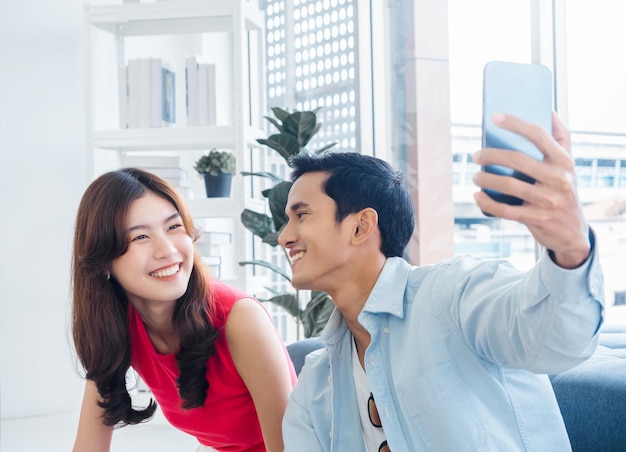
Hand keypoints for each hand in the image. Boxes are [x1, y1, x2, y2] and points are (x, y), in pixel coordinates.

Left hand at [472, 113, 589, 267]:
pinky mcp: (536, 219)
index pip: (539, 135)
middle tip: (477, 155)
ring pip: (508, 185)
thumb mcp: (569, 166)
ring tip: (476, 176)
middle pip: (518, 160)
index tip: (495, 117)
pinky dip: (487, 202)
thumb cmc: (564, 192)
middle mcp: (558, 179)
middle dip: (491, 155)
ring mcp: (548, 201)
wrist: (573, 233)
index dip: (516, 124)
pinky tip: (477, 195)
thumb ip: (562, 139)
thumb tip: (550, 111)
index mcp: (564, 162)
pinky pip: (505, 209)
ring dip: (486, 178)